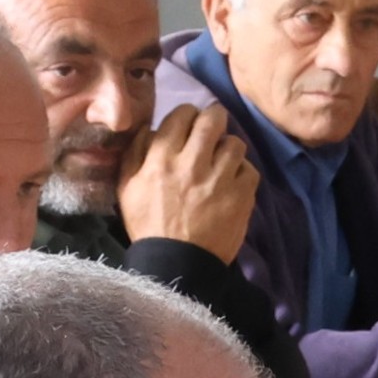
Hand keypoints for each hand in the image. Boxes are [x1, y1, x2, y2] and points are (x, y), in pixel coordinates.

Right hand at [116, 104, 258, 254]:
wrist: (177, 263)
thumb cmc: (148, 225)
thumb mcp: (127, 188)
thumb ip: (135, 154)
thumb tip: (149, 127)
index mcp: (161, 160)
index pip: (181, 116)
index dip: (188, 113)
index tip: (190, 121)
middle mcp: (192, 164)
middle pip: (212, 120)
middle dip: (214, 118)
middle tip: (213, 126)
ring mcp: (220, 179)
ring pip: (235, 143)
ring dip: (229, 147)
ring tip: (223, 158)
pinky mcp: (242, 195)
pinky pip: (250, 169)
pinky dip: (243, 171)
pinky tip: (233, 181)